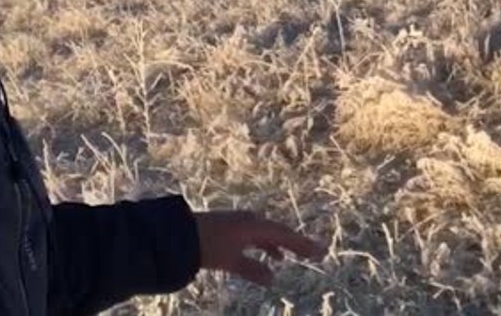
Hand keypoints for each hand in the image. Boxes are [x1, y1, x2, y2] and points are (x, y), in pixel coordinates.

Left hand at [194, 210, 325, 286]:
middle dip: (296, 243)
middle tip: (315, 252)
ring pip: (268, 234)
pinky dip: (266, 246)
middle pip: (279, 232)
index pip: (284, 235)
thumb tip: (273, 279)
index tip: (320, 251)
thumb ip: (252, 269)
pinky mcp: (233, 228)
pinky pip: (257, 236)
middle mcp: (251, 221)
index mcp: (254, 225)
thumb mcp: (231, 260)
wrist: (180, 233)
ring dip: (281, 244)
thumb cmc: (207, 245)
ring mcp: (242, 223)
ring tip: (291, 256)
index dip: (303, 244)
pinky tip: (271, 256)